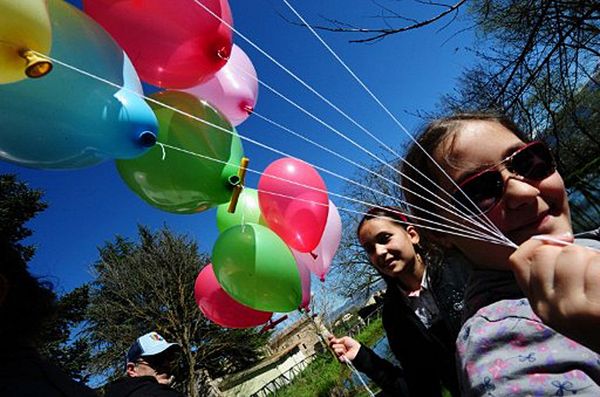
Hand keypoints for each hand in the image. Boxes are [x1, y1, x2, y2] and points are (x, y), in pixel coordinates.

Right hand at [328, 335, 360, 361]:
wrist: (357, 351)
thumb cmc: (353, 345)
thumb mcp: (345, 339)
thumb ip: (338, 340)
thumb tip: (332, 341)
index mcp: (339, 345)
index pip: (332, 342)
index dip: (330, 339)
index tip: (329, 336)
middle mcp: (337, 349)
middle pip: (331, 345)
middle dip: (333, 342)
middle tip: (339, 342)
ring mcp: (338, 354)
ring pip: (334, 348)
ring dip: (340, 346)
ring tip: (345, 349)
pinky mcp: (339, 359)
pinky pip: (336, 352)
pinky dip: (340, 351)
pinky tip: (344, 352)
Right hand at [509, 235, 599, 351]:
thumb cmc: (597, 318)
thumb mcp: (565, 302)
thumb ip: (553, 275)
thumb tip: (561, 238)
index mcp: (539, 304)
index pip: (518, 261)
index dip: (536, 243)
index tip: (561, 241)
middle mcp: (548, 308)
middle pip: (546, 253)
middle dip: (571, 253)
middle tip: (590, 272)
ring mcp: (570, 310)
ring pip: (573, 254)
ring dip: (594, 259)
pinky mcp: (593, 310)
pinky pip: (596, 267)